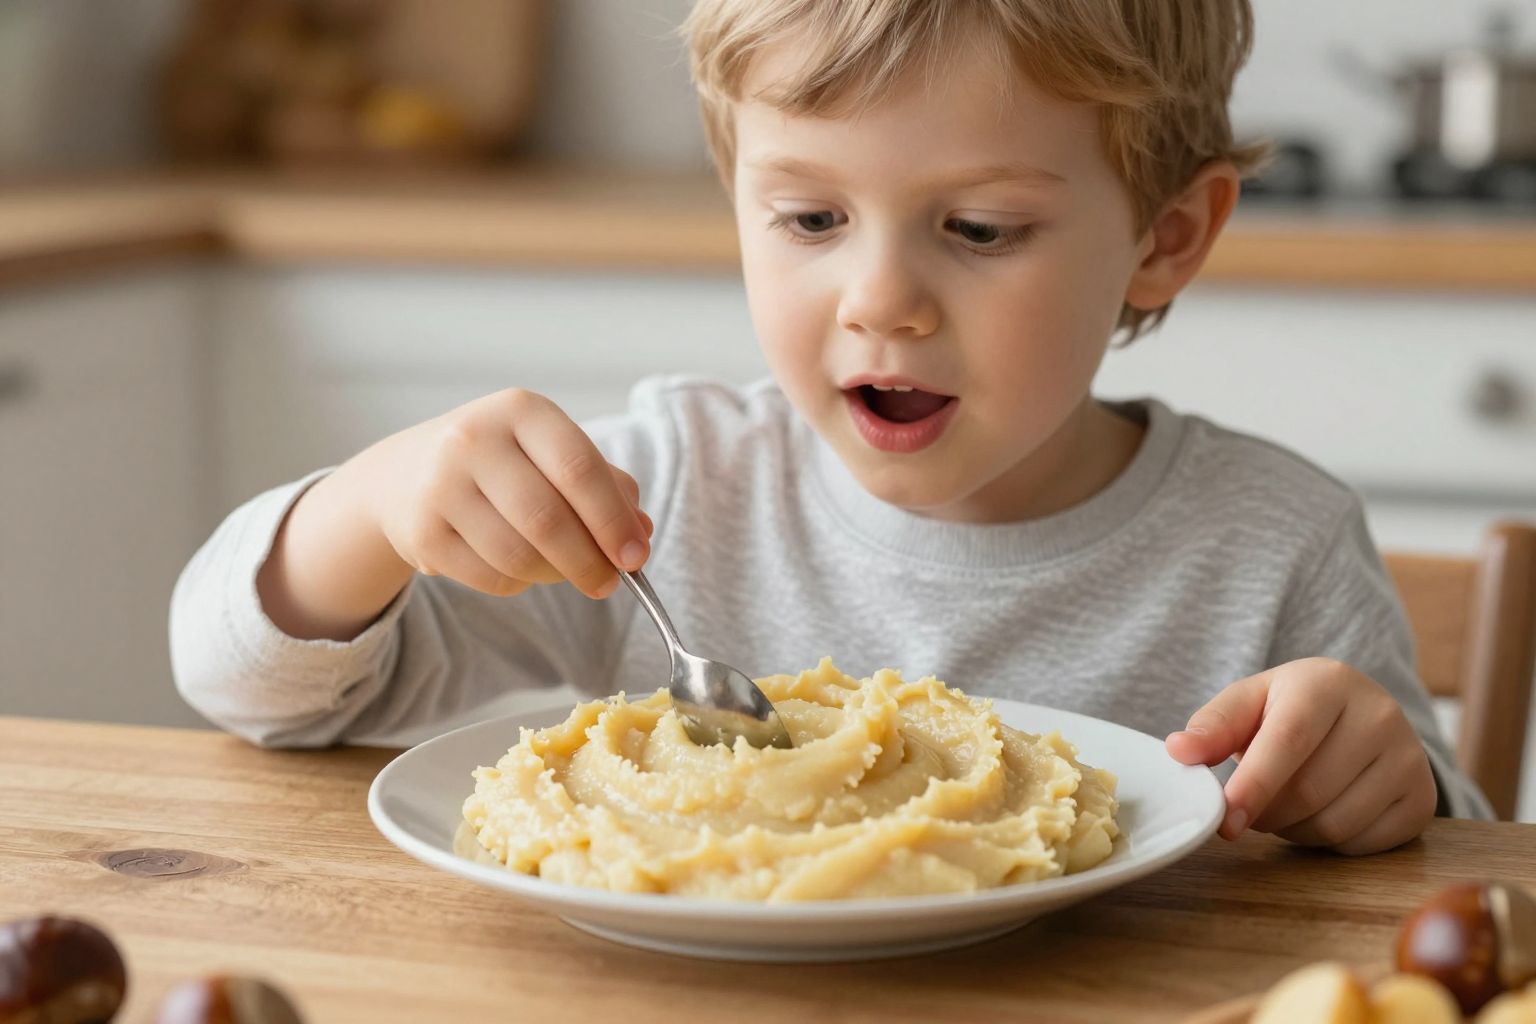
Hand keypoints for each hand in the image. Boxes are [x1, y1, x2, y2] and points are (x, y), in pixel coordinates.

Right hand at [341, 387, 652, 599]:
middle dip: (590, 561)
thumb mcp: (549, 452)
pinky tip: (518, 568)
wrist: (402, 475)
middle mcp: (475, 439)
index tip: (636, 556)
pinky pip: (490, 578)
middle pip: (548, 519)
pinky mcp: (422, 533)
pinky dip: (518, 584)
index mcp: (521, 411)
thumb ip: (603, 485)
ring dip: (556, 576)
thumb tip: (640, 532)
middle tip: (609, 583)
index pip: (578, 468)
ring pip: (519, 555)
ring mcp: (441, 486)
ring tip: (566, 572)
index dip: (613, 519)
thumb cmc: (499, 464)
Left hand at [1165, 658, 1437, 854]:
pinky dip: (1330, 843)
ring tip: (1285, 805)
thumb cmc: (1291, 709)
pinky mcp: (1422, 798)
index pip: (1289, 740)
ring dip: (1294, 830)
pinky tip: (1322, 813)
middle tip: (1249, 807)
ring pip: (1334, 823)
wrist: (1360, 714)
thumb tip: (1179, 751)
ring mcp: (1409, 757)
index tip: (1225, 822)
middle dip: (1266, 812)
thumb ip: (1213, 725)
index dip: (1254, 785)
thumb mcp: (1249, 702)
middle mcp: (1380, 714)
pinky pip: (1363, 844)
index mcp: (1328, 682)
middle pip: (1308, 791)